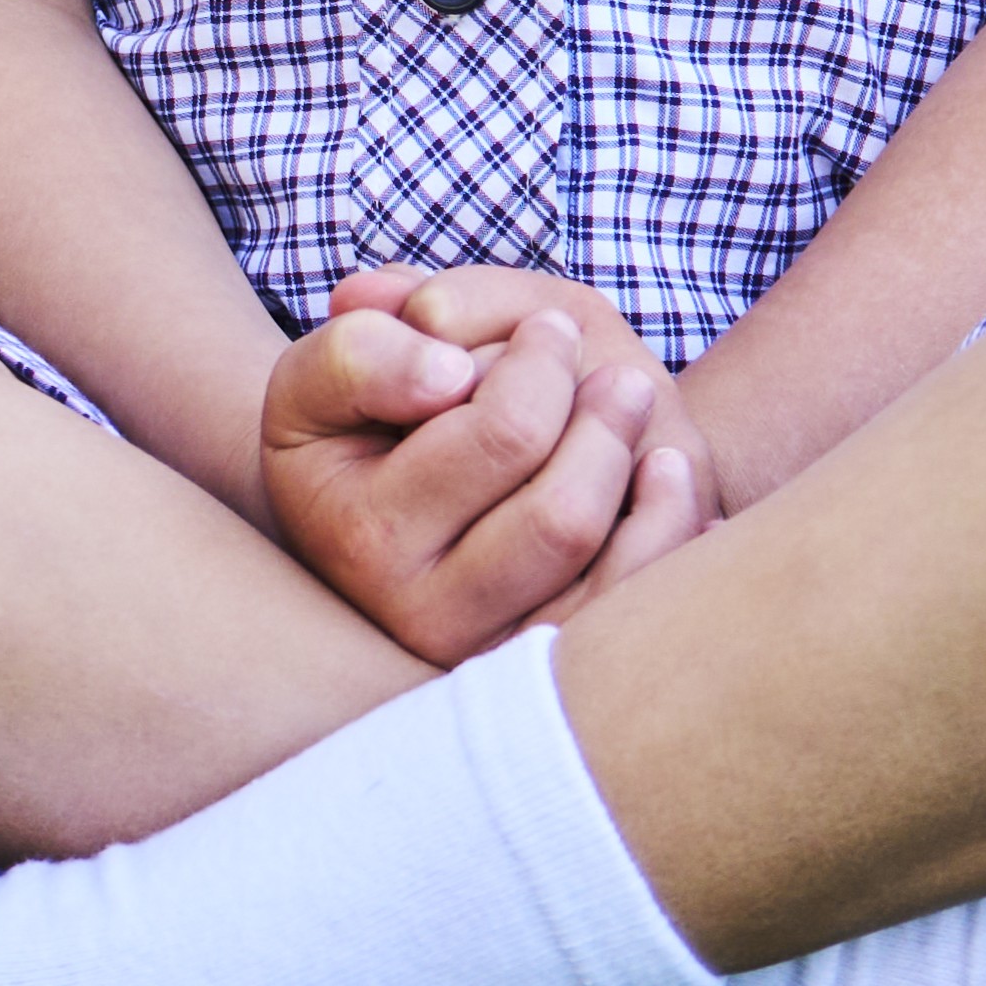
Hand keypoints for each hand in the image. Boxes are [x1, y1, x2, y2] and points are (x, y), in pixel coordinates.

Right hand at [258, 268, 700, 661]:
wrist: (350, 515)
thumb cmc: (348, 427)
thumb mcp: (318, 375)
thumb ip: (364, 352)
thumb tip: (450, 372)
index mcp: (361, 534)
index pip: (496, 437)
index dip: (538, 363)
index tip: (546, 323)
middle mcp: (423, 614)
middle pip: (560, 512)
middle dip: (602, 416)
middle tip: (613, 365)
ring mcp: (491, 652)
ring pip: (604, 566)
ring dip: (635, 465)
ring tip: (630, 394)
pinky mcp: (543, 662)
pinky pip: (630, 606)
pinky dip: (667, 530)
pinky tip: (664, 468)